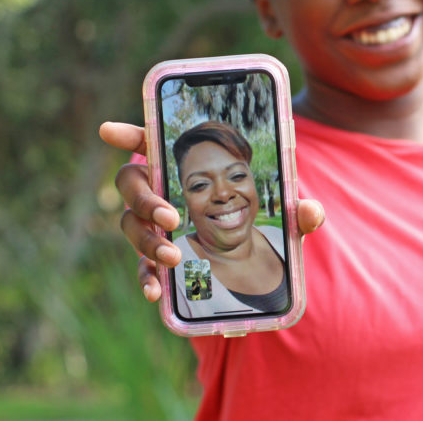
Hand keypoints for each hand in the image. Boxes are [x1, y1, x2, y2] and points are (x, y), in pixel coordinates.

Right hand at [98, 121, 325, 301]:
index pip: (150, 138)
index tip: (111, 131)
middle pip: (131, 182)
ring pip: (131, 223)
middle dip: (145, 199)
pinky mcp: (157, 254)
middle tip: (172, 216)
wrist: (249, 247)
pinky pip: (141, 265)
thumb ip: (298, 208)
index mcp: (183, 161)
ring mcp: (153, 222)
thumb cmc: (257, 210)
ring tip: (173, 256)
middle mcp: (160, 187)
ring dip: (146, 240)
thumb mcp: (283, 208)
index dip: (129, 133)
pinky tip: (156, 292)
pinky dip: (146, 277)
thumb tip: (311, 211)